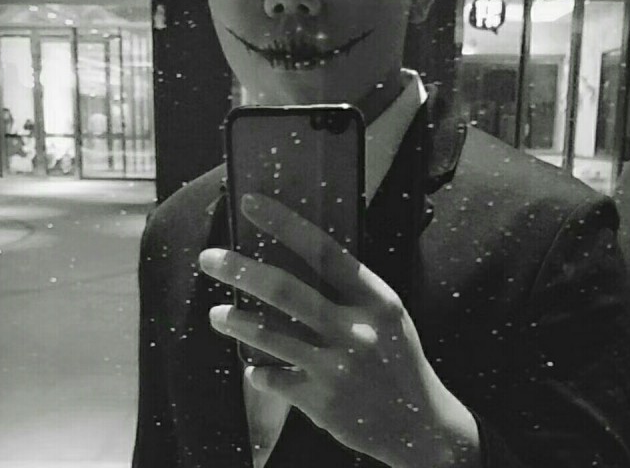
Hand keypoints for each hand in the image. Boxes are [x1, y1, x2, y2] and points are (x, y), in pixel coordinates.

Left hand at [198, 193, 479, 467]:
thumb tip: (298, 261)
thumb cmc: (397, 358)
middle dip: (240, 270)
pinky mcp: (321, 401)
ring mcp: (336, 367)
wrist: (420, 425)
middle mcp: (355, 329)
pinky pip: (273, 378)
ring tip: (218, 314)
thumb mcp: (387, 314)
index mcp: (375, 298)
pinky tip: (254, 366)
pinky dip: (258, 370)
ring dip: (236, 321)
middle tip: (209, 258)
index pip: (324, 250)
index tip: (251, 204)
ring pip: (270, 335)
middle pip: (285, 291)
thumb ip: (350, 290)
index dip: (284, 224)